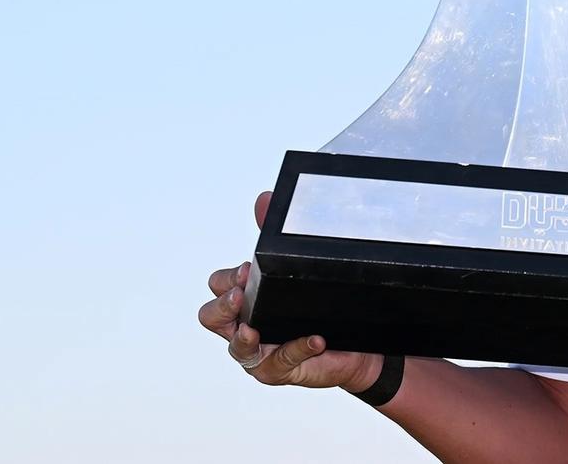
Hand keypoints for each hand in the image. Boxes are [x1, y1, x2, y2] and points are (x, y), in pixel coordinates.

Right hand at [197, 191, 379, 391]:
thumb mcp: (297, 269)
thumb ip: (276, 237)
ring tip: (255, 329)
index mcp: (244, 298)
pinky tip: (315, 339)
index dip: (226, 279)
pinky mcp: (281, 370)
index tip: (247, 269)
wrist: (356, 341)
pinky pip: (279, 363)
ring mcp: (258, 352)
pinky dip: (296, 348)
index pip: (218, 285)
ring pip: (237, 349)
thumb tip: (263, 198)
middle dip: (222, 307)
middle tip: (240, 295)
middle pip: (211, 318)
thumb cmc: (317, 303)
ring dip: (243, 337)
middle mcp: (243, 326)